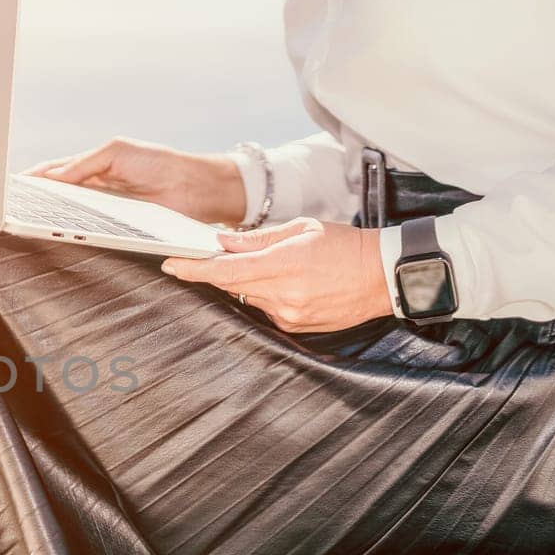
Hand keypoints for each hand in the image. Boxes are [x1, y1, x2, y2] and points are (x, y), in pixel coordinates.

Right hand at [23, 137, 246, 225]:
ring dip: (50, 220)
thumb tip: (52, 177)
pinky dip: (71, 232)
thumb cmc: (158, 162)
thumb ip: (83, 163)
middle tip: (12, 208)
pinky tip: (59, 233)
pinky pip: (88, 232)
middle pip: (55, 198)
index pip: (53, 173)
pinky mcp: (114, 230)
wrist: (193, 188)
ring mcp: (102, 211)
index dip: (32, 179)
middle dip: (34, 202)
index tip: (11, 187)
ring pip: (68, 217)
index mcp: (91, 166)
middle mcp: (93, 190)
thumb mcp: (116, 152)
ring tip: (27, 221)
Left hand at [163, 218, 394, 332]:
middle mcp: (283, 294)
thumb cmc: (346, 245)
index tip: (171, 264)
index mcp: (283, 264)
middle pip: (231, 285)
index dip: (194, 269)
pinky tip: (285, 282)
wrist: (383, 276)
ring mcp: (288, 314)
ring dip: (246, 282)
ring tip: (270, 265)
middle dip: (217, 271)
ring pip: (248, 297)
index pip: (224, 271)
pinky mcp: (295, 326)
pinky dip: (265, 294)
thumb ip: (257, 239)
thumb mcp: (301, 228)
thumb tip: (222, 242)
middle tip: (206, 256)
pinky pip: (265, 309)